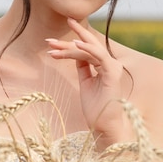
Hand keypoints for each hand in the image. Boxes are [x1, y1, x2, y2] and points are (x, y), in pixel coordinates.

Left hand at [46, 17, 126, 144]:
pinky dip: (87, 49)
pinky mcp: (112, 73)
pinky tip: (75, 43)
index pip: (88, 48)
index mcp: (104, 66)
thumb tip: (76, 52)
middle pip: (90, 45)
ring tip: (52, 46)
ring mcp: (112, 68)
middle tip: (50, 38)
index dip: (72, 42)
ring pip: (90, 50)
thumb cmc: (96, 107)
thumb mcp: (85, 82)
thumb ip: (83, 66)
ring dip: (69, 47)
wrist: (104, 125)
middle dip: (71, 36)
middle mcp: (110, 64)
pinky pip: (99, 56)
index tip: (52, 42)